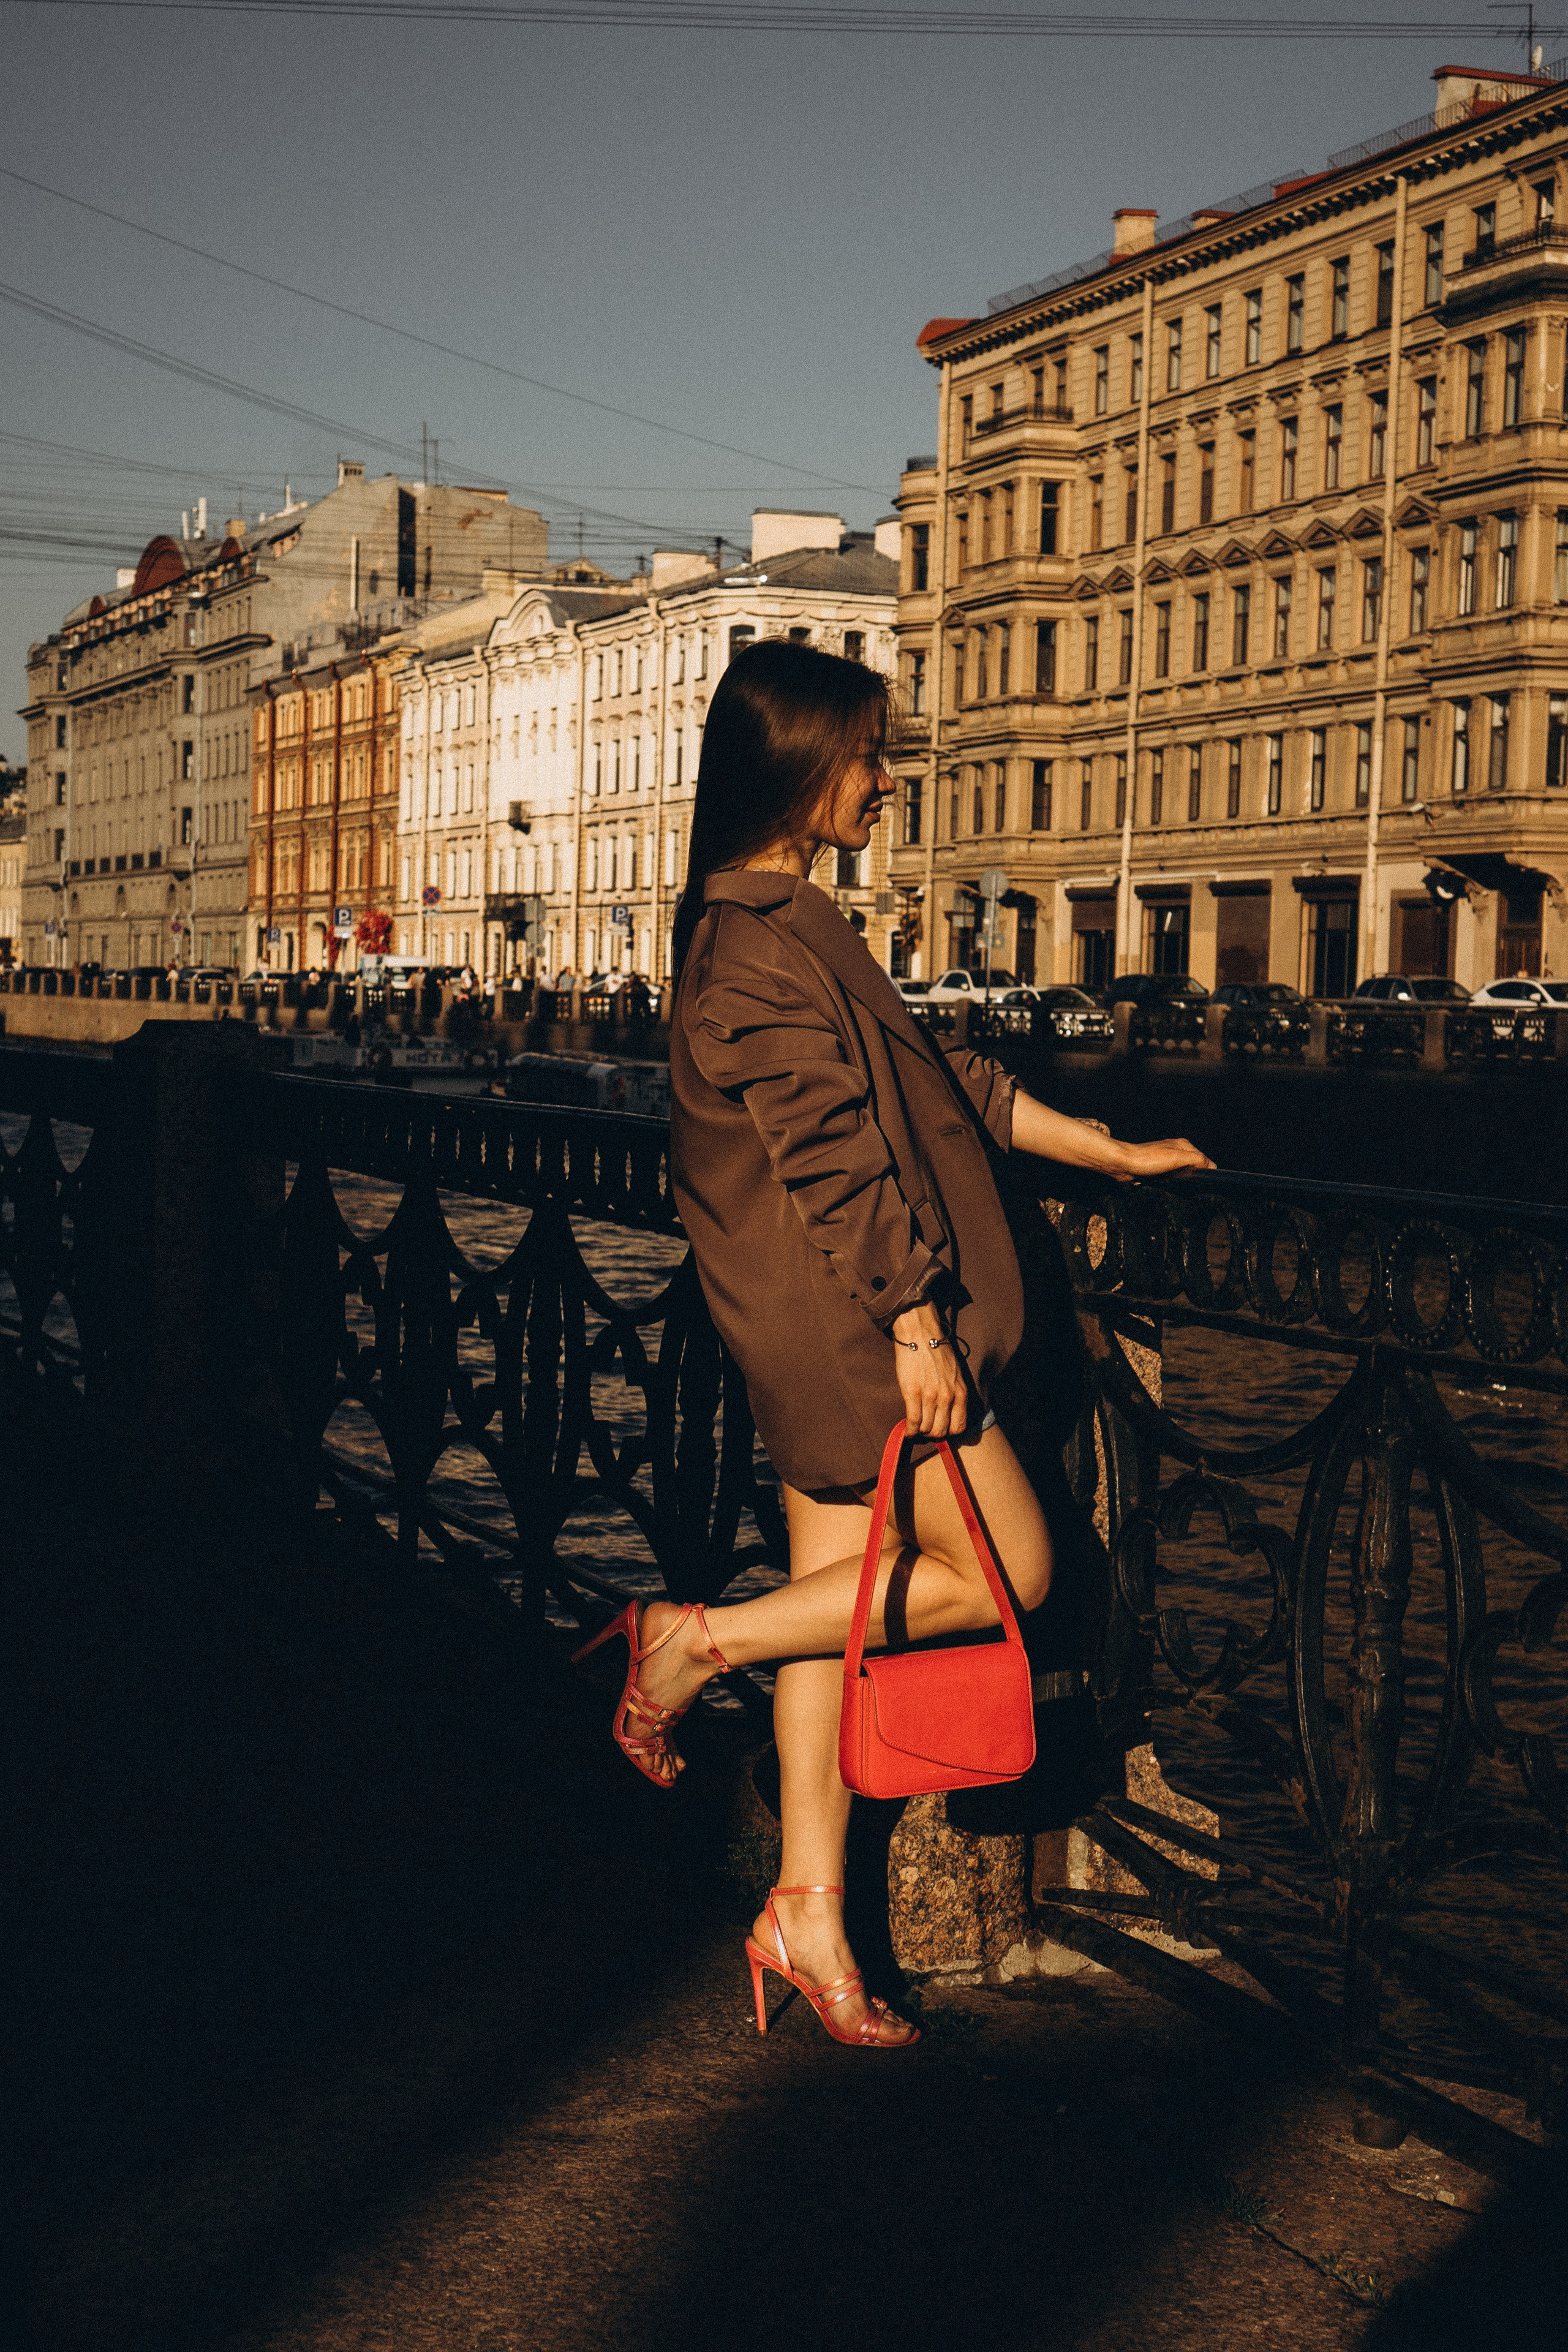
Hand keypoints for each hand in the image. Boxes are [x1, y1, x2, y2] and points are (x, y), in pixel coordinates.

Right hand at [890, 1302, 966, 1439]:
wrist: (921, 1333)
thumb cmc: (937, 1352)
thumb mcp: (955, 1374)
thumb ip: (954, 1394)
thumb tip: (946, 1414)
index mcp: (960, 1393)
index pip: (959, 1427)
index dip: (948, 1433)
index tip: (940, 1430)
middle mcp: (947, 1397)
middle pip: (941, 1431)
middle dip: (932, 1434)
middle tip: (926, 1430)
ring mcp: (930, 1396)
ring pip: (926, 1428)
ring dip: (920, 1431)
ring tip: (916, 1428)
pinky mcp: (912, 1392)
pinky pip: (913, 1421)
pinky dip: (909, 1430)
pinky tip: (907, 1429)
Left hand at [1114, 1137, 1215, 1182]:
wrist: (1123, 1164)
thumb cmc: (1147, 1160)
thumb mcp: (1176, 1158)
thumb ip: (1196, 1160)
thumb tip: (1210, 1166)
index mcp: (1183, 1145)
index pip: (1204, 1159)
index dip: (1205, 1171)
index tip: (1201, 1182)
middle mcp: (1176, 1150)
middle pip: (1195, 1167)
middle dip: (1194, 1177)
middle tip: (1187, 1185)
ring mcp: (1167, 1159)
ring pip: (1183, 1173)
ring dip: (1183, 1181)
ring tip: (1177, 1185)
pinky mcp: (1159, 1168)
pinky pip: (1172, 1177)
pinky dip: (1173, 1182)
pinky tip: (1169, 1185)